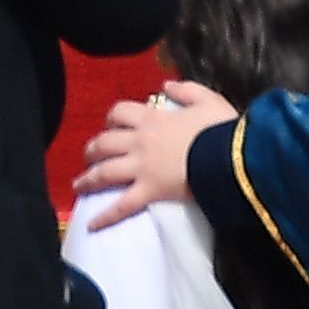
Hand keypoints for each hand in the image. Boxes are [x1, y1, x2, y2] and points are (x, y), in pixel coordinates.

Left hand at [73, 78, 240, 228]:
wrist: (230, 157)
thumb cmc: (221, 129)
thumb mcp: (208, 100)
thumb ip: (186, 90)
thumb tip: (166, 84)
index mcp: (153, 119)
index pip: (122, 112)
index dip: (112, 118)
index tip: (111, 125)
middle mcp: (140, 141)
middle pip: (105, 142)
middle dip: (93, 149)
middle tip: (89, 156)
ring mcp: (142, 167)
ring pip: (105, 171)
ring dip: (88, 178)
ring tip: (78, 185)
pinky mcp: (149, 191)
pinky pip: (123, 205)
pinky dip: (105, 216)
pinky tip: (91, 225)